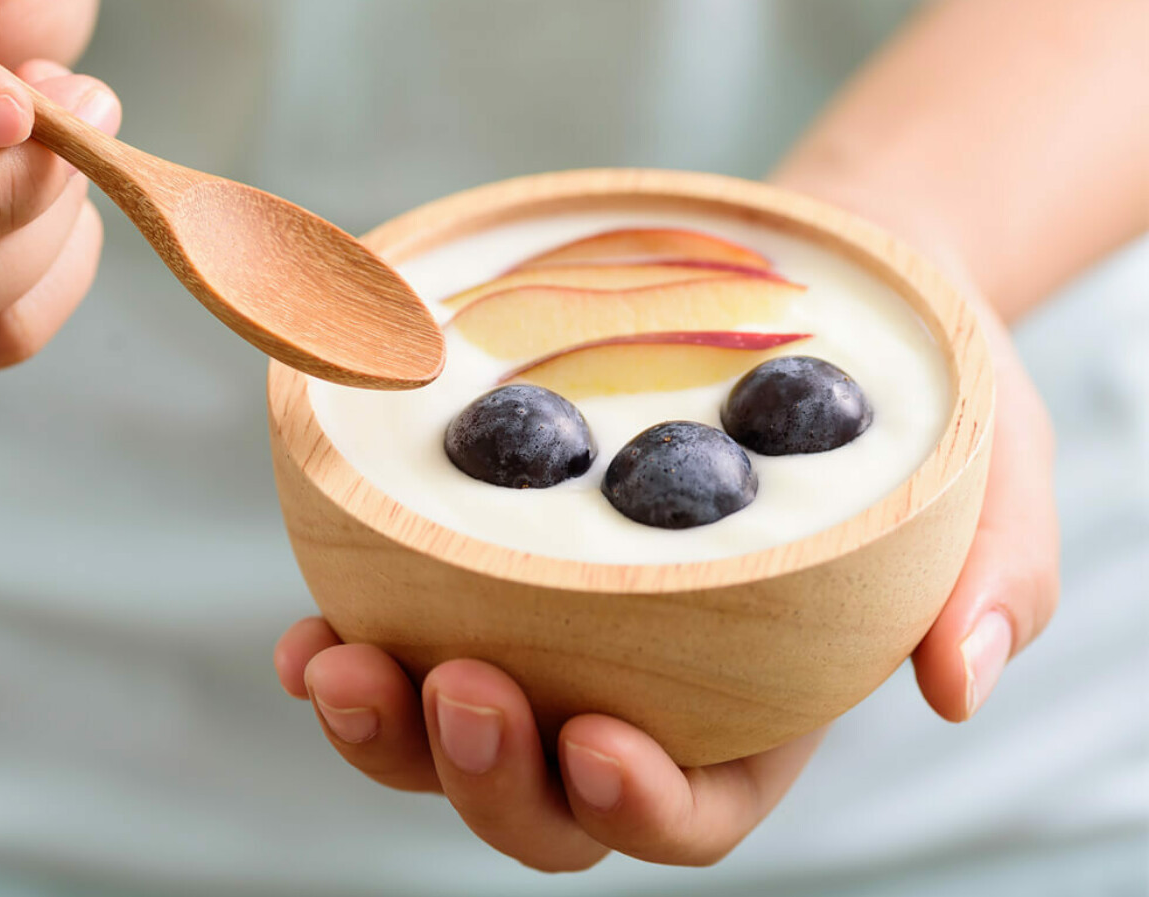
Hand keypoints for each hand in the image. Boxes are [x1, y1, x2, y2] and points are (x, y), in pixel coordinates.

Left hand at [270, 247, 1059, 873]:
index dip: (641, 806)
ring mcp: (545, 639)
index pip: (695, 811)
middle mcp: (638, 694)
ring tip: (335, 664)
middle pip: (545, 801)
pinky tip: (310, 628)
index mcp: (755, 710)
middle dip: (487, 776)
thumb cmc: (906, 399)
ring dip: (385, 730)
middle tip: (459, 685)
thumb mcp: (986, 470)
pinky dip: (344, 650)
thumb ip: (990, 578)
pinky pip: (398, 636)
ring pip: (448, 740)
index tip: (601, 739)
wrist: (807, 297)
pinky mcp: (476, 572)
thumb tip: (956, 686)